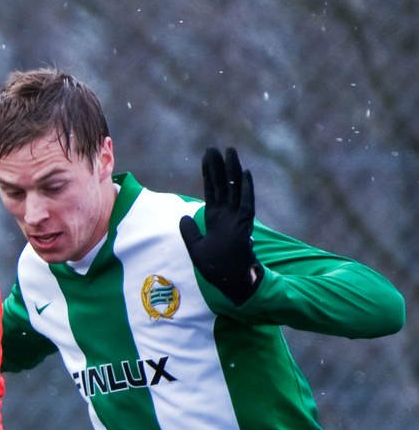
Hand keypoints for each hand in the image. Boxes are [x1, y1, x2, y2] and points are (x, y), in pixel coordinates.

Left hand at [179, 146, 263, 304]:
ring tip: (229, 152)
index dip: (209, 174)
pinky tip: (245, 174)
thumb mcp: (196, 249)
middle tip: (214, 147)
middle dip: (218, 167)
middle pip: (223, 185)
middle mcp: (228, 215)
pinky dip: (246, 190)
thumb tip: (183, 217)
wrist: (231, 282)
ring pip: (235, 190)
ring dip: (232, 171)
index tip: (207, 156)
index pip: (212, 190)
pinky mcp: (245, 226)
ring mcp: (237, 219)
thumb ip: (190, 232)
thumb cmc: (216, 268)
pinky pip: (247, 205)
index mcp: (216, 218)